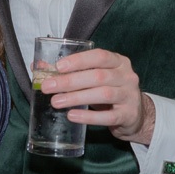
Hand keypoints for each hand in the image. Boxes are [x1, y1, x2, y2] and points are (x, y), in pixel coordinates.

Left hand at [38, 48, 154, 144]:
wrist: (136, 115)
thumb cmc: (110, 91)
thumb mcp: (94, 78)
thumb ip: (71, 72)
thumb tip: (38, 67)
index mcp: (118, 61)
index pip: (100, 56)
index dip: (79, 60)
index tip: (58, 66)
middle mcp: (127, 76)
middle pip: (98, 76)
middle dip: (70, 81)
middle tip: (48, 87)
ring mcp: (130, 96)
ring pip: (103, 94)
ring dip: (76, 97)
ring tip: (56, 102)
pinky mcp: (129, 115)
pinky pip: (108, 117)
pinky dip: (89, 117)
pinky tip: (73, 116)